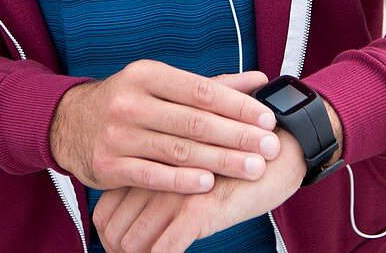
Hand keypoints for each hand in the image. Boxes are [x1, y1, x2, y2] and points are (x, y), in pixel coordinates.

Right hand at [48, 61, 279, 194]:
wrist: (70, 123)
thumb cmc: (128, 101)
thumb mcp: (161, 84)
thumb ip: (211, 85)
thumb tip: (259, 80)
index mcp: (147, 74)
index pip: (201, 90)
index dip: (237, 105)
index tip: (267, 118)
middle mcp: (130, 101)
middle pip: (194, 121)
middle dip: (237, 136)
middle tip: (270, 148)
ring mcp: (118, 134)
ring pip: (177, 150)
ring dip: (220, 161)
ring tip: (252, 168)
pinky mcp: (109, 165)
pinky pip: (152, 175)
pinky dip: (181, 181)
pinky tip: (208, 184)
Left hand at [93, 126, 306, 252]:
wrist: (279, 143)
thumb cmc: (235, 155)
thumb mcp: (192, 164)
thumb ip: (164, 180)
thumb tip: (139, 218)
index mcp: (148, 161)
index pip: (106, 208)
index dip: (108, 235)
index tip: (121, 247)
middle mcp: (154, 172)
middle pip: (113, 227)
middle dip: (120, 251)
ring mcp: (174, 189)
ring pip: (134, 242)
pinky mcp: (198, 206)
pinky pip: (166, 248)